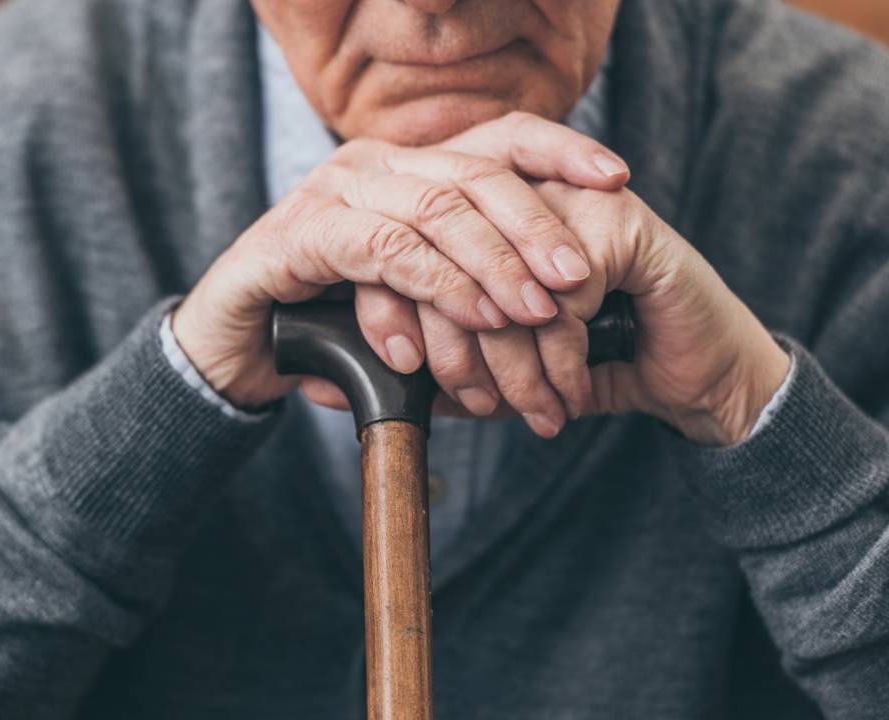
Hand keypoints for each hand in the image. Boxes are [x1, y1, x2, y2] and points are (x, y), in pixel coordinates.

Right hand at [172, 112, 630, 408]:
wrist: (233, 349)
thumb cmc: (327, 324)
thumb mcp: (411, 301)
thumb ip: (464, 284)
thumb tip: (550, 300)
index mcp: (406, 168)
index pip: (493, 138)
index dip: (559, 150)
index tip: (617, 179)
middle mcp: (372, 165)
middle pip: (473, 172)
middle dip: (535, 225)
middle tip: (576, 278)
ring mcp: (332, 191)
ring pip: (434, 208)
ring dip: (493, 264)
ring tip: (533, 313)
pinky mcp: (300, 233)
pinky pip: (384, 249)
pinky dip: (436, 286)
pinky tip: (469, 319)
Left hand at [304, 181, 790, 445]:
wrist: (697, 376)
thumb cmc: (591, 365)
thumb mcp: (496, 368)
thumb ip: (427, 364)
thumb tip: (339, 384)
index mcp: (474, 214)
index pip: (402, 254)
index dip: (395, 320)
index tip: (406, 378)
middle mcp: (514, 193)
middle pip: (440, 272)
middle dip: (454, 357)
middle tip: (476, 408)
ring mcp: (566, 199)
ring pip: (495, 293)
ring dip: (508, 371)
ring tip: (526, 412)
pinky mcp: (616, 223)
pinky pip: (553, 307)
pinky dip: (555, 366)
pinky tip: (564, 398)